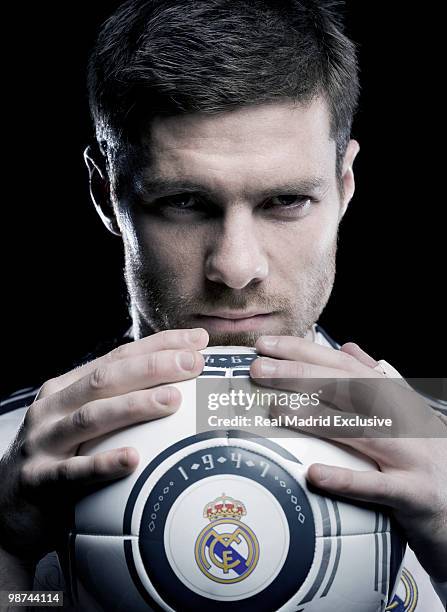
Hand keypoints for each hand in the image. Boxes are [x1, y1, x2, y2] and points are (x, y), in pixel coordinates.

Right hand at [0, 328, 207, 563]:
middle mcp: (53, 408)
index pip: (118, 357)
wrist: (6, 506)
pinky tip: (132, 458)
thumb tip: (174, 386)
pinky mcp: (38, 480)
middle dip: (153, 367)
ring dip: (134, 406)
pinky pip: (73, 472)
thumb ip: (115, 402)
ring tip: (173, 399)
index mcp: (67, 388)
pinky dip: (103, 463)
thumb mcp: (79, 421)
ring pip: (91, 416)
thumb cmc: (56, 458)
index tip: (196, 341)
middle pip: (106, 378)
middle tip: (193, 363)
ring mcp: (43, 442)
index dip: (158, 345)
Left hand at [250, 335, 446, 581]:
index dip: (303, 351)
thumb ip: (375, 378)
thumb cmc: (423, 452)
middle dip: (302, 375)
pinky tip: (314, 472)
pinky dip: (346, 478)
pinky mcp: (414, 493)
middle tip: (260, 370)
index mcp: (393, 396)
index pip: (342, 365)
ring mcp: (411, 454)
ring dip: (318, 418)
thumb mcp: (403, 410)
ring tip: (277, 409)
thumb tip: (348, 347)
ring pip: (360, 430)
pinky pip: (377, 486)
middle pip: (348, 389)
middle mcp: (402, 417)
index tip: (265, 346)